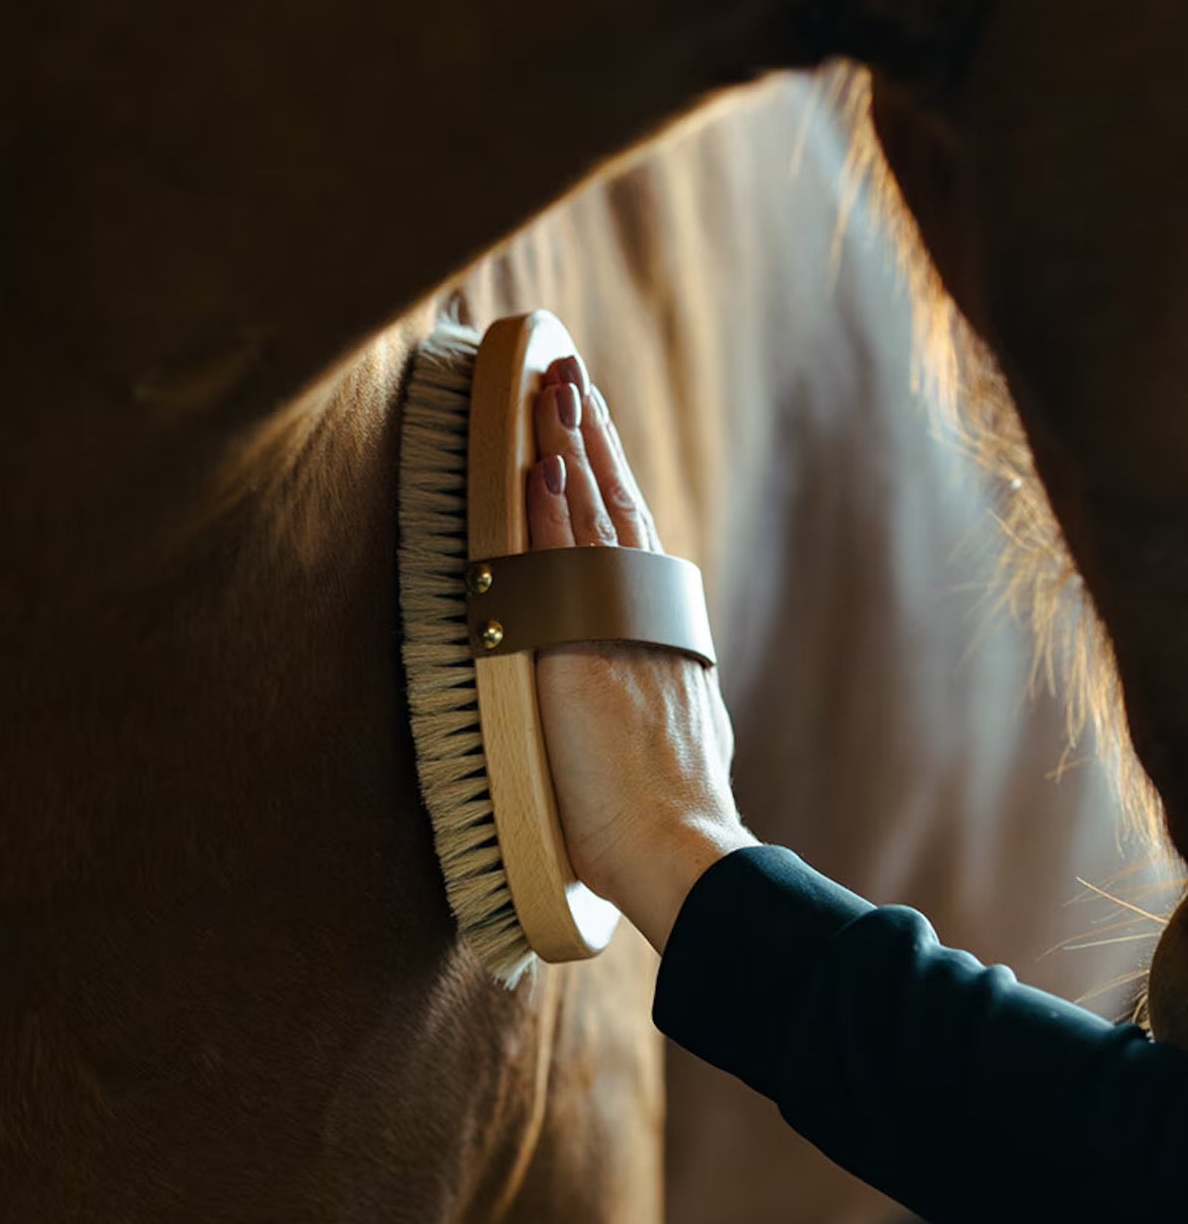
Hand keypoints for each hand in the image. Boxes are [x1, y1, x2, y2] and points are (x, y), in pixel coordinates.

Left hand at [526, 356, 756, 952]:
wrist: (680, 848)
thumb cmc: (675, 814)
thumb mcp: (685, 731)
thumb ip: (666, 688)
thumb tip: (662, 679)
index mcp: (661, 631)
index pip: (630, 537)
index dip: (608, 481)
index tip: (591, 433)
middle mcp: (644, 615)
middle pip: (615, 506)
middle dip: (589, 437)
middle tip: (570, 376)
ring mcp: (617, 626)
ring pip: (591, 517)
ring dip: (568, 446)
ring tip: (552, 385)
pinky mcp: (585, 647)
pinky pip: (565, 560)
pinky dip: (554, 507)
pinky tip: (537, 458)